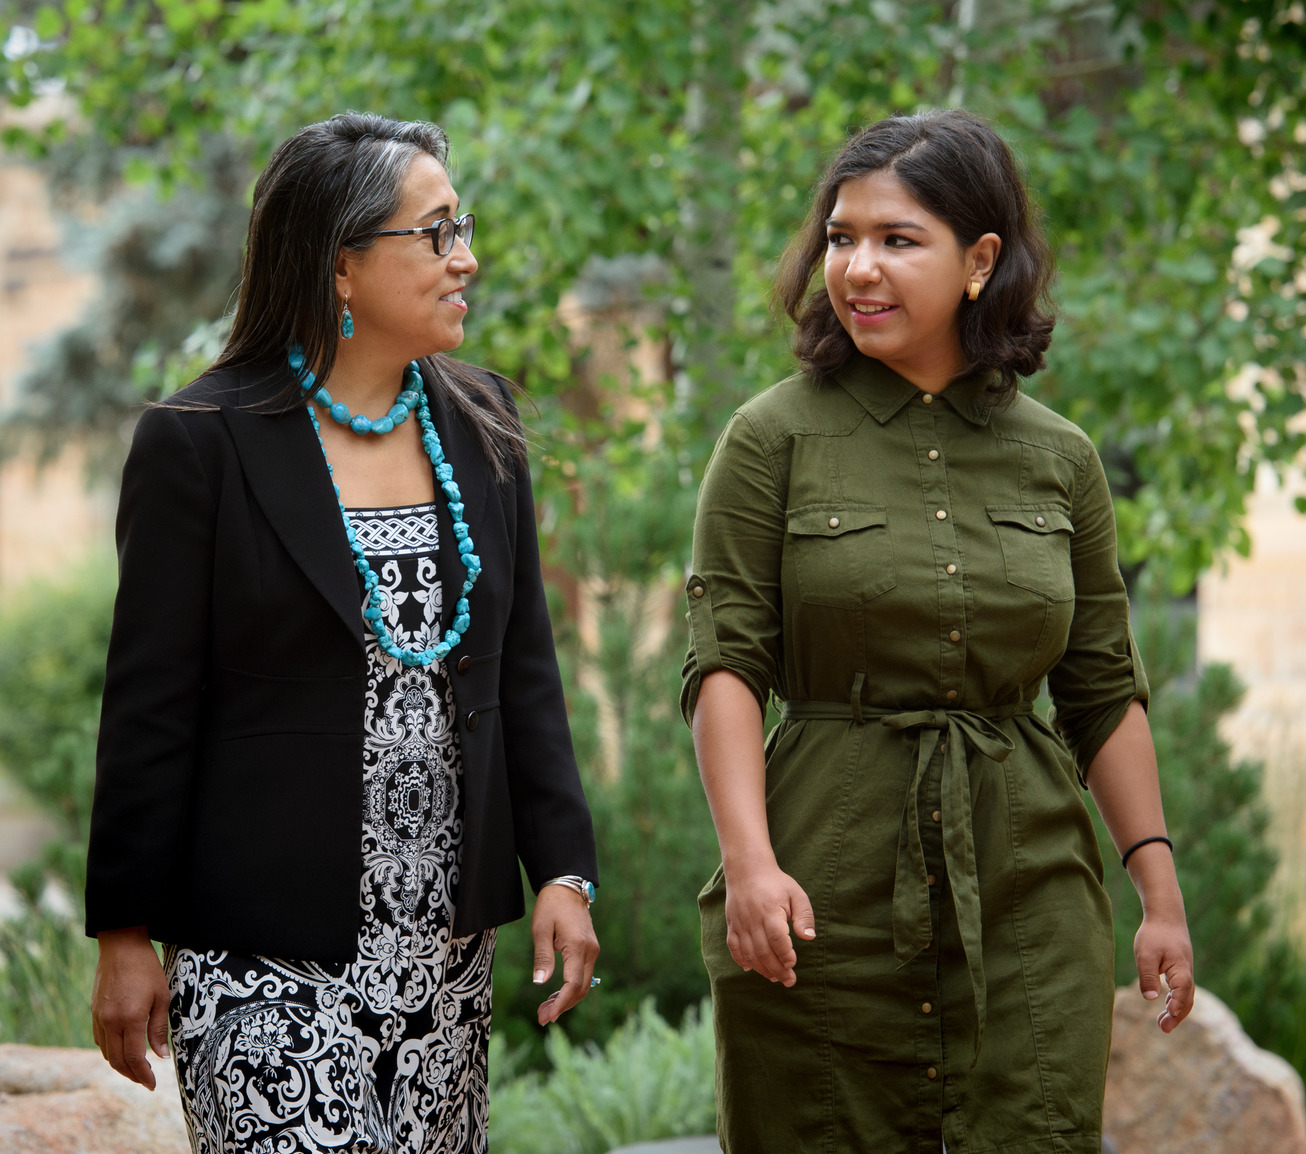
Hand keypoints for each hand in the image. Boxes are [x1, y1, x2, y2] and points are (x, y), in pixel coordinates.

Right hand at [91, 926, 170, 1089]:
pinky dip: (111, 1051)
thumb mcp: (161, 996)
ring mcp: (99, 1018)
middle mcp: (110, 1023)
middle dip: (132, 1075)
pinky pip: (100, 1041)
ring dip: (120, 1065)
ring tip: (136, 1069)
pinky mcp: (94, 1013)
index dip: (143, 1075)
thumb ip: (159, 1028)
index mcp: (130, 1019)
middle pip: (117, 1061)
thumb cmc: (147, 969)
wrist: (121, 947)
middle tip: (145, 1081)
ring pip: (106, 1053)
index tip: (152, 1085)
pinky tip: (122, 1050)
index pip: (134, 1058)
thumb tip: (162, 1056)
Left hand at [530, 884, 599, 1025]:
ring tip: (546, 1009)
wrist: (567, 887)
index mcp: (578, 947)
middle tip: (542, 1017)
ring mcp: (592, 950)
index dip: (561, 1003)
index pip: (573, 984)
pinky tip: (556, 995)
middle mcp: (590, 951)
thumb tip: (540, 982)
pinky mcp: (590, 949)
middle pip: (581, 988)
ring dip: (567, 999)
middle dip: (563, 1006)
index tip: (547, 1016)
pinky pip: (584, 975)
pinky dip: (571, 989)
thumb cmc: (551, 906)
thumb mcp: (541, 929)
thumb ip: (542, 957)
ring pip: (584, 984)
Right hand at [723, 861, 814, 985]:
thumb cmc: (776, 883)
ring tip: (775, 977)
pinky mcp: (731, 924)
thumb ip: (804, 916)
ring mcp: (739, 922)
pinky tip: (751, 968)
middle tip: (789, 980)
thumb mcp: (796, 894)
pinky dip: (741, 960)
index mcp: (770, 910)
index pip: (777, 939)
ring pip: (749, 953)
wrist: (747, 869)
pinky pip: (733, 947)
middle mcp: (752, 918)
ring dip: (762, 969)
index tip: (793, 963)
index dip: (785, 954)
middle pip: (763, 951)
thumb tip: (808, 938)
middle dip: (777, 969)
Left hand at [1134, 910, 1193, 1032]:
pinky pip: (1182, 990)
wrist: (1166, 916)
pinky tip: (1166, 1006)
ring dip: (1176, 1011)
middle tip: (1164, 1029)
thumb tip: (1150, 999)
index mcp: (1181, 969)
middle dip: (1177, 1016)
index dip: (1177, 1004)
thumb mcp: (1145, 954)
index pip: (1183, 991)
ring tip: (1162, 1024)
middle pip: (1186, 1000)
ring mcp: (1185, 973)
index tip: (1169, 1014)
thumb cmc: (1154, 934)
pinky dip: (1176, 1001)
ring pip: (1185, 997)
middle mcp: (1187, 973)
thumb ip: (1147, 976)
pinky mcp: (1180, 971)